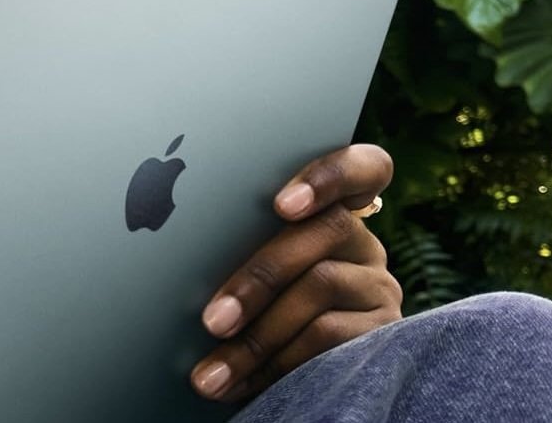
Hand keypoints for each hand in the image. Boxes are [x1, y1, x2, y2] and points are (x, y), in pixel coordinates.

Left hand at [190, 144, 401, 403]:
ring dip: (259, 334)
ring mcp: (377, 284)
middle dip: (259, 277)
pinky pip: (333, 337)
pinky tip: (243, 383)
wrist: (293, 379)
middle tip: (211, 321)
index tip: (282, 204)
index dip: (330, 175)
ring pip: (322, 285)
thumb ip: (234, 239)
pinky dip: (280, 362)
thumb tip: (167, 229)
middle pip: (326, 229)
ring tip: (213, 372)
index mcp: (328, 210)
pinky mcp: (384, 332)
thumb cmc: (246, 306)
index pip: (362, 167)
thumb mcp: (242, 265)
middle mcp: (362, 242)